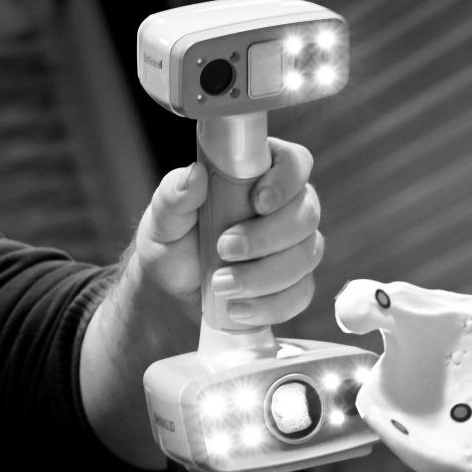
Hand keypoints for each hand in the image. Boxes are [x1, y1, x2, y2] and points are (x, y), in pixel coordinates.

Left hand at [131, 137, 324, 326]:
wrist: (172, 290)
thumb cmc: (173, 242)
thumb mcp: (163, 218)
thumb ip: (174, 195)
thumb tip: (194, 176)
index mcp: (259, 175)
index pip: (294, 163)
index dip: (285, 180)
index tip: (258, 202)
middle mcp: (286, 207)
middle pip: (307, 214)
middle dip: (266, 237)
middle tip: (224, 249)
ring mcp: (295, 247)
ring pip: (305, 256)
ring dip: (263, 275)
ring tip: (220, 284)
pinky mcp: (294, 284)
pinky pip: (299, 294)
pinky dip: (268, 305)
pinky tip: (238, 309)